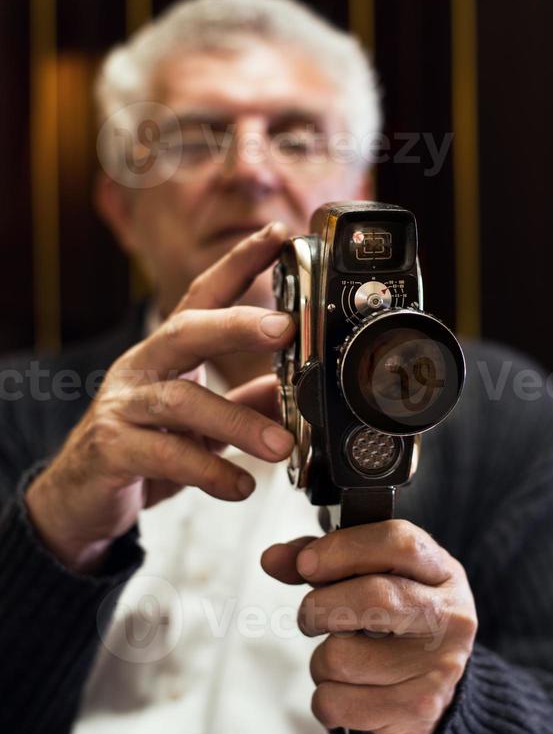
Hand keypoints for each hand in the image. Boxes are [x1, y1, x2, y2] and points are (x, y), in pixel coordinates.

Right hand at [26, 222, 294, 572]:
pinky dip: (209, 472)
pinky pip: (165, 456)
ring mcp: (122, 406)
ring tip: (282, 445)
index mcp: (167, 354)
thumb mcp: (201, 425)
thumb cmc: (143, 449)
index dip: (238, 263)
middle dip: (238, 324)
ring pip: (180, 400)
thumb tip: (293, 387)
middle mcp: (142, 369)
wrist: (77, 497)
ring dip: (237, 422)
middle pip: (186, 331)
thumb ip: (244, 404)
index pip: (202, 296)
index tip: (278, 236)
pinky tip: (240, 486)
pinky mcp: (111, 449)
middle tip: (287, 327)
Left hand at [261, 520, 476, 733]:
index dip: (344, 548)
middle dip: (320, 607)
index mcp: (442, 572)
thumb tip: (272, 559)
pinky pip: (335, 702)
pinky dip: (326, 698)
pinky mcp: (416, 710)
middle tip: (312, 616)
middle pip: (373, 597)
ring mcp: (438, 666)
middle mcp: (450, 616)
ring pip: (342, 657)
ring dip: (322, 661)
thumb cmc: (393, 626)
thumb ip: (323, 562)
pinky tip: (350, 693)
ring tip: (345, 661)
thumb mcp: (370, 580)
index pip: (399, 542)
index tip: (306, 563)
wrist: (431, 697)